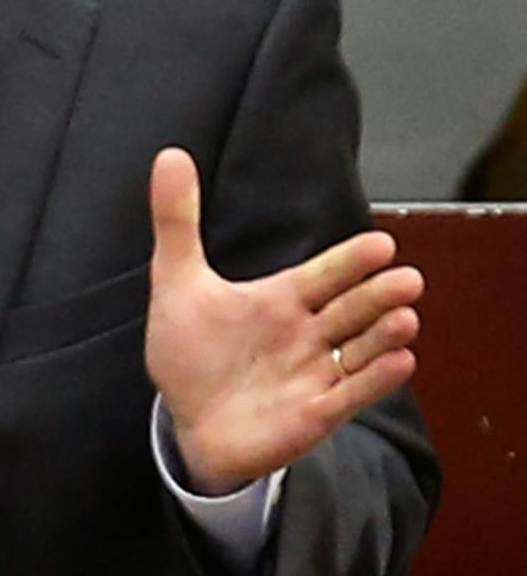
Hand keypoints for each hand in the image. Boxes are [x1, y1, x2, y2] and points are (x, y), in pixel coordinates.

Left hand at [145, 148, 422, 495]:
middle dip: (379, 295)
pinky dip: (374, 382)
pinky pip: (350, 396)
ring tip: (404, 319)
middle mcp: (306, 334)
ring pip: (360, 350)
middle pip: (351, 310)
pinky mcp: (314, 414)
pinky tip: (399, 362)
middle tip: (406, 279)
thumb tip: (169, 154)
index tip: (381, 244)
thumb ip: (177, 221)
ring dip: (383, 336)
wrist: (187, 421)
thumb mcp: (177, 282)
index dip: (350, 262)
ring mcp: (314, 374)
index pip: (324, 274)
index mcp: (282, 300)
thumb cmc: (192, 352)